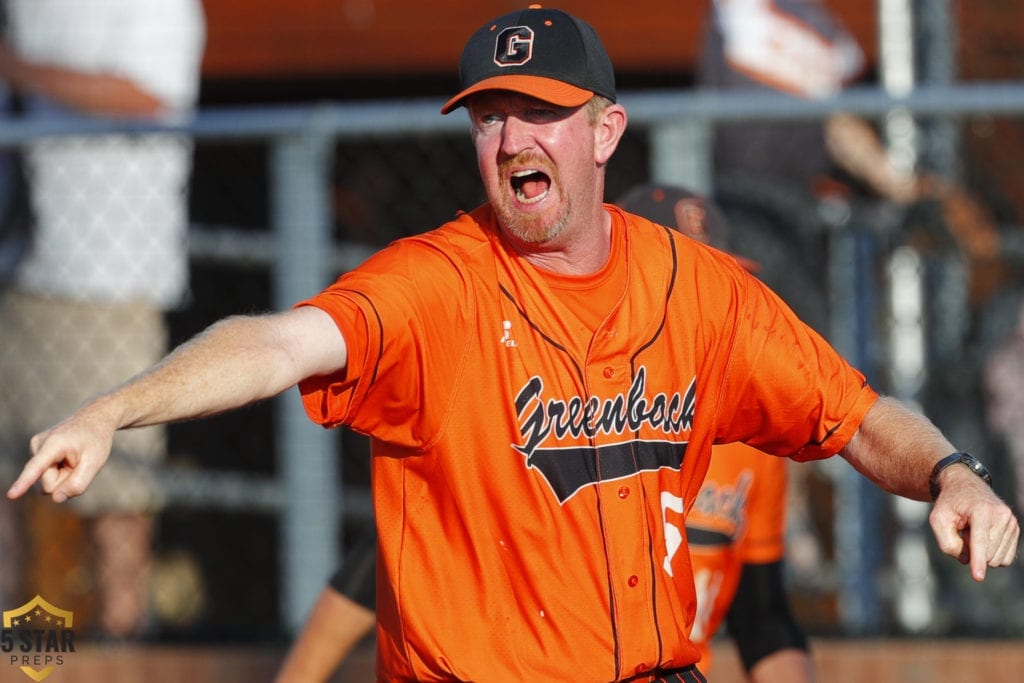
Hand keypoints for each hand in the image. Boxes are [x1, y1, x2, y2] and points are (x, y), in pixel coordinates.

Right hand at [6, 405, 118, 503]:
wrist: (93, 419)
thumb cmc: (95, 440)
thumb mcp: (95, 463)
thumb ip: (78, 484)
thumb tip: (56, 499)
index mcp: (54, 444)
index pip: (36, 468)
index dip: (23, 482)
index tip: (11, 496)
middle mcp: (38, 445)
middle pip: (47, 485)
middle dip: (64, 481)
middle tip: (78, 463)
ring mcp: (34, 448)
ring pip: (44, 482)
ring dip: (61, 477)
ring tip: (72, 460)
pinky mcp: (35, 453)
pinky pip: (45, 476)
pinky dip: (58, 473)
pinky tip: (66, 459)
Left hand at [929, 465, 1019, 580]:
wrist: (965, 487)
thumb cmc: (949, 504)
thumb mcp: (937, 520)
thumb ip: (947, 543)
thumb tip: (968, 561)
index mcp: (982, 511)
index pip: (980, 542)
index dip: (978, 561)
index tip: (978, 577)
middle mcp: (1002, 516)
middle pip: (987, 555)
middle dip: (971, 551)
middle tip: (963, 531)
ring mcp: (1011, 523)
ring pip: (997, 559)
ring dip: (981, 553)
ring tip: (973, 532)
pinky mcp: (1015, 529)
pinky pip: (1005, 558)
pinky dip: (991, 554)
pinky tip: (983, 537)